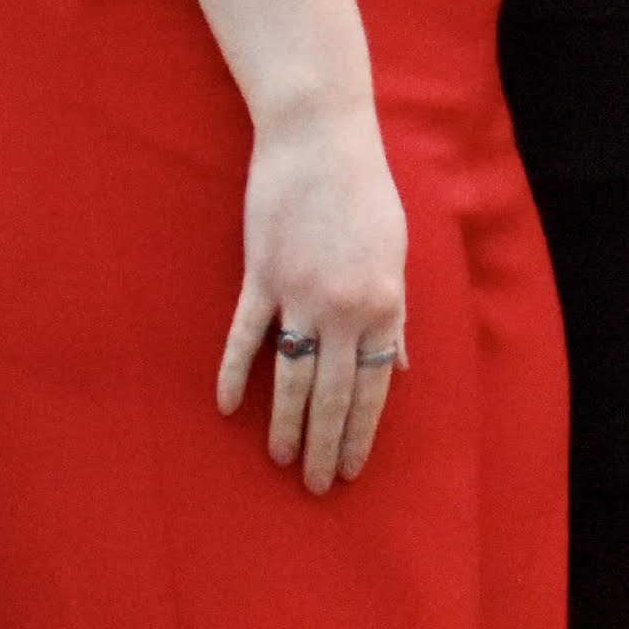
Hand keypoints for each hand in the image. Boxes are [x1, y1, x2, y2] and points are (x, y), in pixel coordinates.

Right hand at [218, 103, 408, 493]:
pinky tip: (229, 409)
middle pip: (334, 393)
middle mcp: (344, 307)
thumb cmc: (366, 194)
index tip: (354, 466)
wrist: (321, 141)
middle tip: (320, 487)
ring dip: (286, 425)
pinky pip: (245, 338)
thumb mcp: (397, 254)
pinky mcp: (260, 277)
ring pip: (291, 377)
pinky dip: (236, 374)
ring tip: (282, 462)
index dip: (363, 431)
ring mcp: (298, 294)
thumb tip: (399, 365)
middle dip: (327, 445)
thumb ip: (396, 315)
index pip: (374, 385)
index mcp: (385, 303)